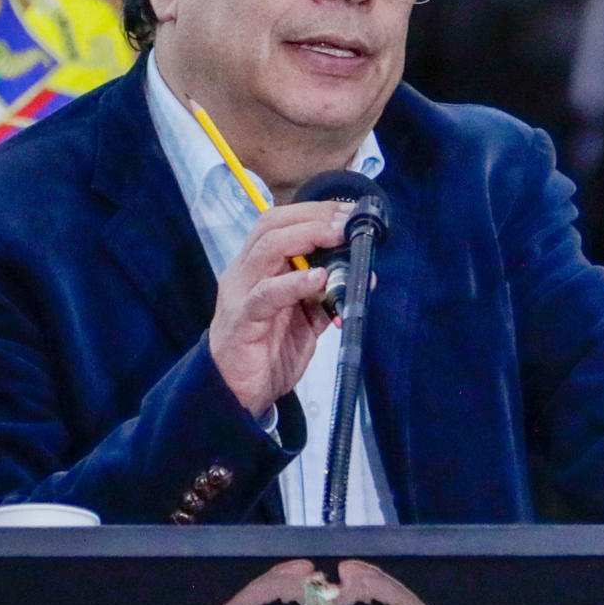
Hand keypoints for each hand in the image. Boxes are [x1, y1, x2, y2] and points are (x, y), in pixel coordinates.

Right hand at [209, 201, 348, 416]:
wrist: (238, 393)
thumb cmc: (269, 351)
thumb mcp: (306, 319)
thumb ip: (329, 295)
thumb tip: (364, 274)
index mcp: (258, 267)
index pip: (280, 222)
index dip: (314, 211)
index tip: (348, 211)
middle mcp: (245, 272)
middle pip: (271, 225)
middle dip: (313, 217)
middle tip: (346, 220)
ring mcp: (240, 293)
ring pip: (266, 249)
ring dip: (306, 237)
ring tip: (336, 236)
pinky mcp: (242, 319)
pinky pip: (267, 294)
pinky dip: (294, 283)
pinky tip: (318, 279)